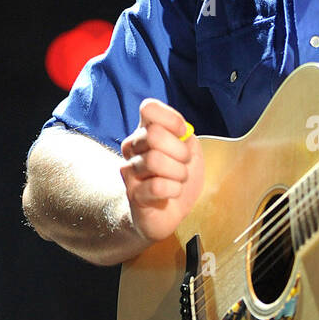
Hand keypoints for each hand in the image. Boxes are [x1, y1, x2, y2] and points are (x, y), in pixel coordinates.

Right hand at [120, 99, 203, 242]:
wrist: (169, 211)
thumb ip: (183, 134)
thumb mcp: (189, 149)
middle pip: (154, 135)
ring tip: (178, 180)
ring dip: (178, 173)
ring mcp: (130, 170)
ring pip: (155, 160)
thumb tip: (180, 131)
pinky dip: (173, 190)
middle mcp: (132, 147)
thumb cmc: (177, 176)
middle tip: (183, 164)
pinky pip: (157, 186)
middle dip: (179, 151)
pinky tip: (172, 193)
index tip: (183, 135)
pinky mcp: (133, 194)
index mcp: (145, 130)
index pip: (148, 108)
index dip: (172, 120)